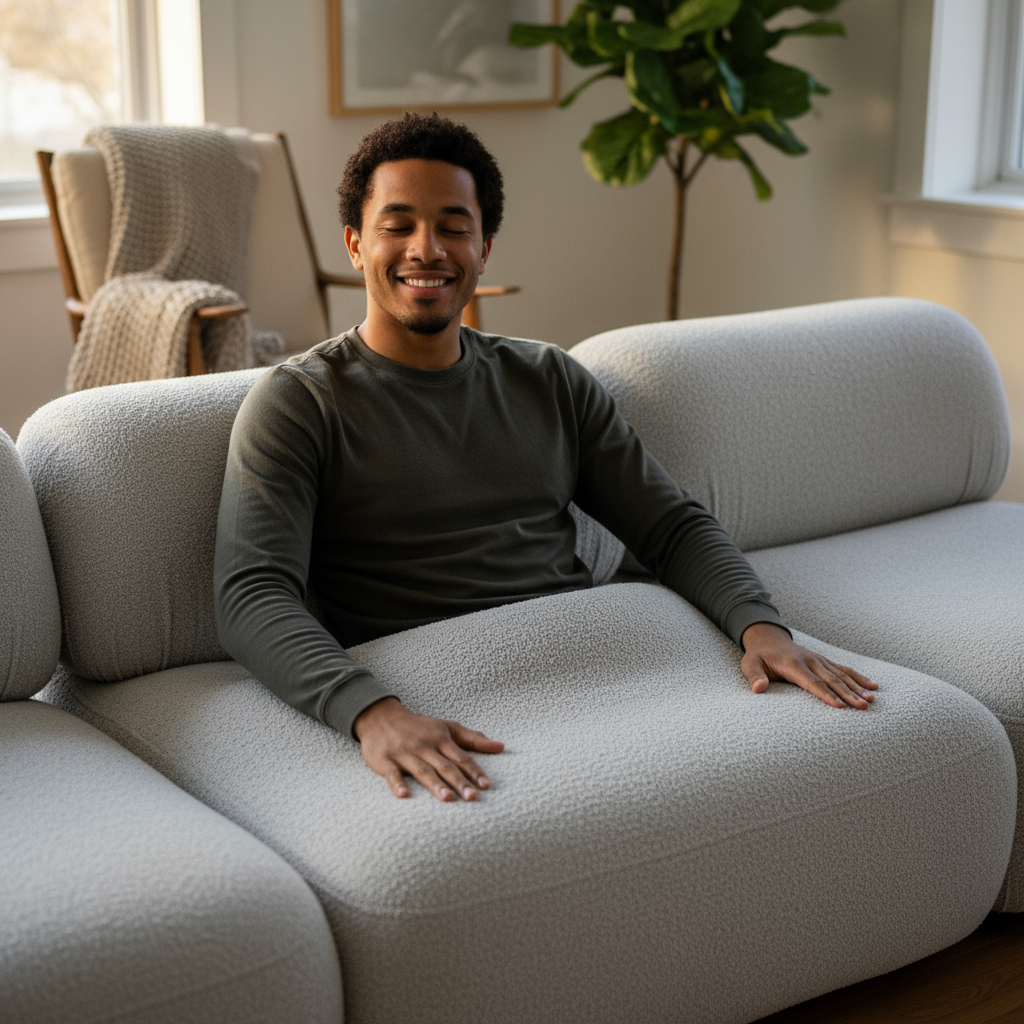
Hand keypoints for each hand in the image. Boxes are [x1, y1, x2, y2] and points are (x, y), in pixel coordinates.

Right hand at [353, 697, 504, 800]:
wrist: (380, 716)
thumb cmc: (419, 726)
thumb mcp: (447, 727)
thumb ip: (473, 738)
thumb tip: (501, 746)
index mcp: (440, 739)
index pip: (461, 757)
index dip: (474, 771)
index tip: (486, 785)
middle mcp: (424, 746)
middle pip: (444, 766)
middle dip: (458, 781)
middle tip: (472, 797)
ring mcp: (404, 753)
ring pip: (422, 770)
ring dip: (434, 784)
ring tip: (447, 798)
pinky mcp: (385, 761)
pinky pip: (392, 774)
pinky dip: (396, 784)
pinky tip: (404, 795)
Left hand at [740, 622, 877, 709]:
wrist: (768, 638)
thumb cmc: (758, 656)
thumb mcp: (749, 664)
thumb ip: (754, 676)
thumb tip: (758, 689)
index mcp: (793, 664)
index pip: (812, 682)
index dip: (826, 694)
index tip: (840, 706)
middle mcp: (810, 661)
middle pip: (832, 680)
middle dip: (848, 694)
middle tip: (863, 707)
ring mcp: (819, 660)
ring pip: (841, 675)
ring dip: (857, 688)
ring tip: (871, 700)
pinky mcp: (824, 661)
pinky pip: (844, 669)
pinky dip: (858, 677)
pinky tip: (873, 686)